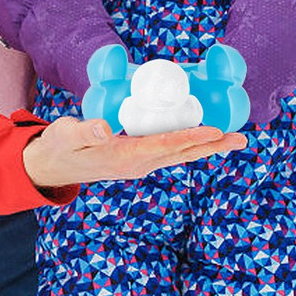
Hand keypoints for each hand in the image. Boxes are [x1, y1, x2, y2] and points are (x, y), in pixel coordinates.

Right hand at [23, 115, 246, 191]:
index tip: (213, 131)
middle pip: (181, 153)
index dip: (190, 137)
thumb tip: (104, 128)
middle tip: (242, 139)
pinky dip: (190, 144)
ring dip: (206, 147)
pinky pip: (170, 152)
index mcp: (124, 157)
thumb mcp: (65, 136)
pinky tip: (202, 138)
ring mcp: (140, 164)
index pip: (163, 145)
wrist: (53, 167)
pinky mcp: (139, 160)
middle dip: (212, 146)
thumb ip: (84, 131)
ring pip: (179, 154)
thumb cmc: (59, 147)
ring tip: (233, 139)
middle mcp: (138, 164)